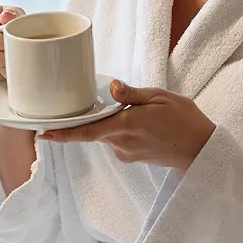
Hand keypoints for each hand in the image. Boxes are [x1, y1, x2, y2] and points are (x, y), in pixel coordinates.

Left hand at [38, 80, 215, 172]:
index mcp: (126, 126)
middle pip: (93, 129)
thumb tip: (112, 86)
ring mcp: (125, 153)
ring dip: (111, 122)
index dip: (61, 134)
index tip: (41, 134)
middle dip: (91, 117)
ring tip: (138, 114)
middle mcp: (121, 143)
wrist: (201, 150)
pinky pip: (116, 140)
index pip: (85, 132)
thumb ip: (133, 94)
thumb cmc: (185, 121)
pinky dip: (120, 129)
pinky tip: (141, 124)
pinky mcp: (130, 156)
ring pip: (105, 133)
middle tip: (104, 106)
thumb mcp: (161, 98)